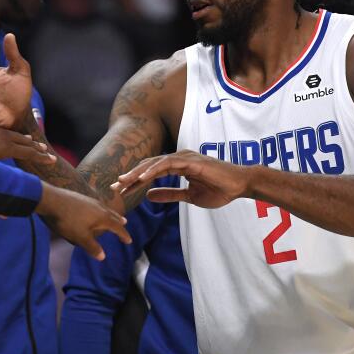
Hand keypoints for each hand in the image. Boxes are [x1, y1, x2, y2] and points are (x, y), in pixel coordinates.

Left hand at [36, 183, 131, 260]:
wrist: (52, 200)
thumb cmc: (68, 220)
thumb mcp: (80, 237)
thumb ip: (92, 247)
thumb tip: (103, 257)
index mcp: (102, 217)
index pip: (117, 227)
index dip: (123, 235)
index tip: (129, 241)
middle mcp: (99, 207)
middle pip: (112, 215)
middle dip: (118, 221)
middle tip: (125, 223)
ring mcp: (90, 201)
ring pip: (104, 208)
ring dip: (110, 214)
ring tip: (112, 216)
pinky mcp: (81, 198)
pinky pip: (97, 205)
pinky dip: (101, 210)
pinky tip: (94, 210)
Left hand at [111, 150, 249, 208]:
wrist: (239, 186)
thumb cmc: (218, 190)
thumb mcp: (189, 196)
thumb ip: (170, 194)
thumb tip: (148, 196)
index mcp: (177, 165)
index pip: (150, 172)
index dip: (134, 181)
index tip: (120, 191)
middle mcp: (178, 158)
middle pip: (148, 166)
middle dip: (130, 177)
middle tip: (114, 187)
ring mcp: (184, 157)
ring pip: (155, 163)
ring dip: (138, 173)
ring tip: (123, 182)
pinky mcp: (191, 160)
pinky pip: (168, 164)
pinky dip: (154, 170)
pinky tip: (143, 179)